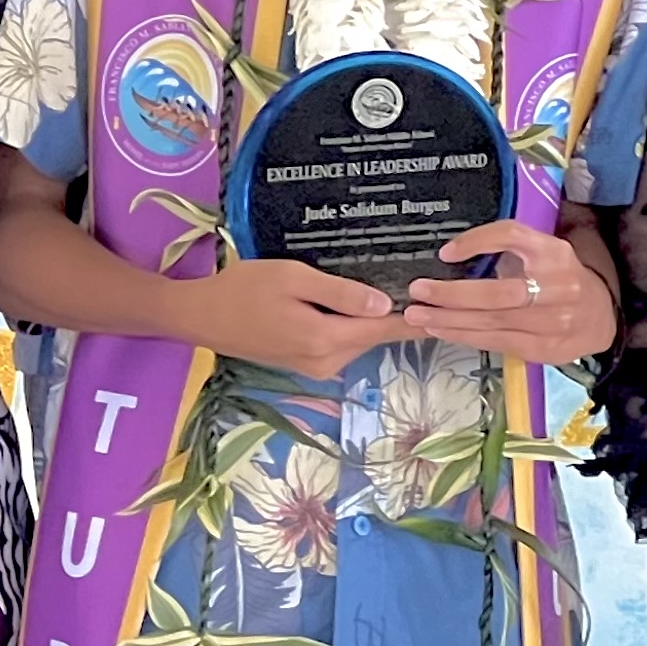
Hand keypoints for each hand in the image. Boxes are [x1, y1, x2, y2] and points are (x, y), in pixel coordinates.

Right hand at [172, 257, 397, 381]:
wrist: (202, 316)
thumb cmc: (244, 288)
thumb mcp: (293, 278)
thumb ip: (340, 293)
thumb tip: (384, 306)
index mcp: (326, 339)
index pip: (385, 330)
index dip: (416, 318)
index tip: (444, 306)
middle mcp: (325, 362)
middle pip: (374, 337)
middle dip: (396, 315)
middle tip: (418, 283)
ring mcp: (314, 367)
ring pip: (357, 341)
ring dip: (372, 321)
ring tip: (391, 288)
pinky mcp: (304, 365)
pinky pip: (340, 344)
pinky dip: (351, 326)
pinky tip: (352, 304)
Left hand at [390, 218, 613, 364]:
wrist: (600, 317)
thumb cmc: (560, 277)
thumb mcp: (544, 251)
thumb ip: (510, 249)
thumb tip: (453, 252)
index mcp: (553, 252)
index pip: (512, 237)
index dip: (477, 242)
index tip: (445, 253)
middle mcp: (555, 285)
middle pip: (496, 291)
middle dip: (452, 294)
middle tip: (418, 291)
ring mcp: (550, 321)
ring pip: (491, 322)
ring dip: (449, 319)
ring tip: (417, 315)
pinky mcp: (541, 348)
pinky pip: (495, 342)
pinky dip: (463, 336)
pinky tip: (440, 329)